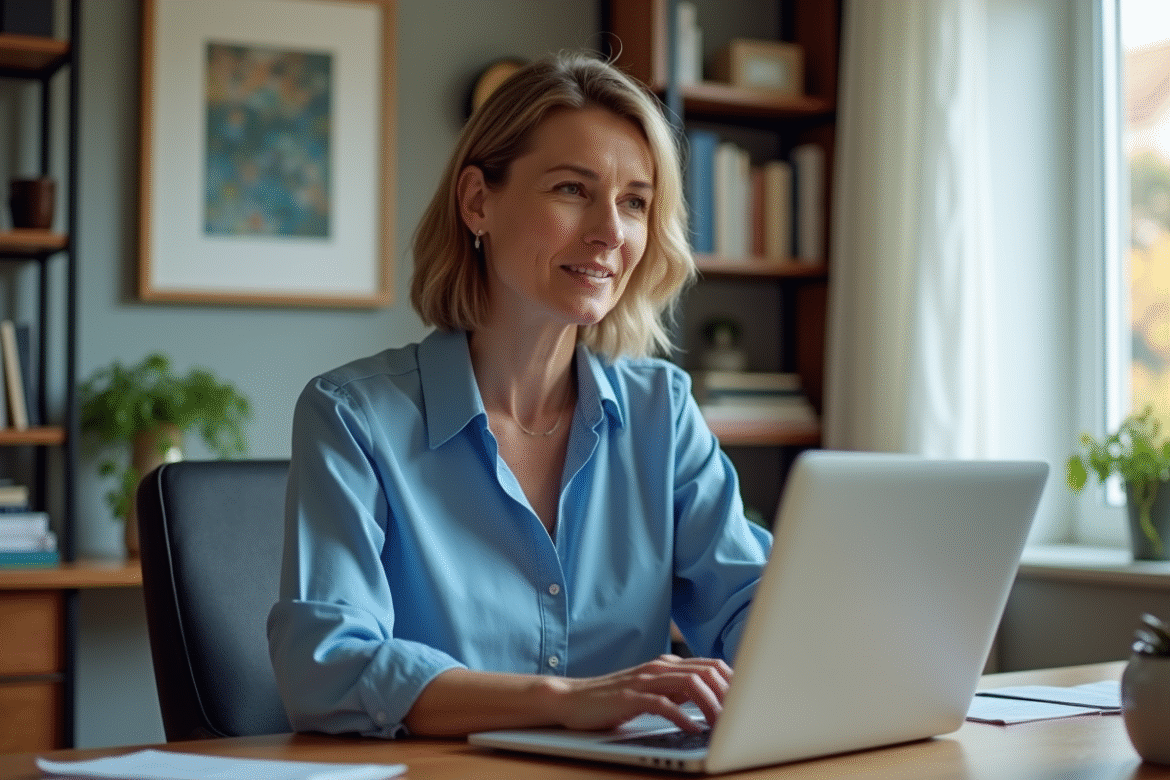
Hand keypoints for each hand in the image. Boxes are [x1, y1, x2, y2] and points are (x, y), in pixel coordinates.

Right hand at [546, 654, 731, 732]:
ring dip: (711, 705)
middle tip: (739, 716)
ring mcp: (644, 681)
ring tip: (722, 725)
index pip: (710, 665)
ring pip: (690, 684)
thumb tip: (710, 700)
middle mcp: (659, 668)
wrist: (574, 699)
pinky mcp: (631, 697)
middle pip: (705, 672)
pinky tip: (692, 730)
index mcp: (667, 665)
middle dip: (728, 694)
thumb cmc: (614, 699)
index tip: (747, 702)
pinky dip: (682, 717)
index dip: (733, 683)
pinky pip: (664, 704)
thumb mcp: (652, 691)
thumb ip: (677, 691)